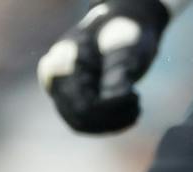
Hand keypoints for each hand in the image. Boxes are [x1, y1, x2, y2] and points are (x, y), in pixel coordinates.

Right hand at [37, 0, 171, 135]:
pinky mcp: (72, 102)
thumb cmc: (123, 31)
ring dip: (113, 123)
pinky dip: (111, 123)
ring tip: (137, 106)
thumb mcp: (124, 46)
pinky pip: (88, 124)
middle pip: (79, 118)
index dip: (109, 109)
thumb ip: (117, 70)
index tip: (135, 96)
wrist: (122, 25)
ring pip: (83, 125)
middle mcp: (54, 81)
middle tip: (138, 103)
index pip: (80, 103)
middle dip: (111, 117)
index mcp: (60, 62)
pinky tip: (131, 112)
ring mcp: (60, 93)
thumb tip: (113, 97)